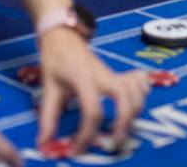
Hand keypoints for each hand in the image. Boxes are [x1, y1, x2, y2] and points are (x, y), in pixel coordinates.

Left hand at [38, 28, 148, 153]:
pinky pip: (138, 81)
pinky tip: (136, 106)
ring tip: (123, 129)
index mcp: (82, 78)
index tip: (77, 149)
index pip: (92, 110)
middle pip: (124, 96)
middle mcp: (102, 75)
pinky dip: (143, 93)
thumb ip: (48, 117)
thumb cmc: (56, 61)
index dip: (86, 135)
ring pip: (135, 90)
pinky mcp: (117, 74)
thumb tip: (44, 144)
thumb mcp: (48, 88)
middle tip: (115, 142)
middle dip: (124, 122)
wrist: (63, 37)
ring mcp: (112, 73)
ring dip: (135, 112)